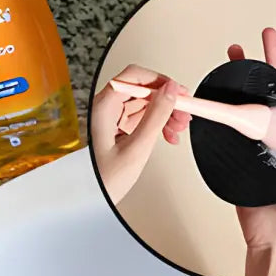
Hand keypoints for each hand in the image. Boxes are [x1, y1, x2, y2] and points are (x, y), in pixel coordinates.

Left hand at [90, 65, 191, 203]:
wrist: (92, 199)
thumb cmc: (104, 180)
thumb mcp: (137, 147)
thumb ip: (156, 116)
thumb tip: (170, 92)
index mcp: (104, 107)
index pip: (135, 77)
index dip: (160, 81)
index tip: (179, 92)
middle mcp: (105, 109)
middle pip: (141, 90)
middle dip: (166, 100)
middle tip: (183, 112)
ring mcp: (111, 119)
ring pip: (144, 104)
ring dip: (164, 113)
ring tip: (178, 127)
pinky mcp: (117, 130)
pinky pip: (140, 118)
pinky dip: (156, 123)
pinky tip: (168, 134)